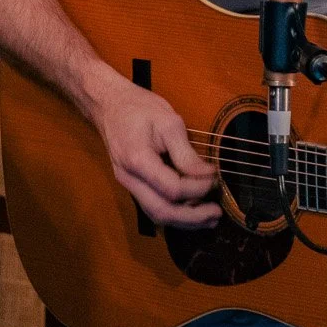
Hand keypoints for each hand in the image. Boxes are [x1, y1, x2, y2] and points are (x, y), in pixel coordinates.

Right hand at [84, 73, 221, 228]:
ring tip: (209, 218)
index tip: (215, 178)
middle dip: (192, 218)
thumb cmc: (139, 108)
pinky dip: (174, 213)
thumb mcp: (168, 122)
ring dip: (184, 221)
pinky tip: (192, 210)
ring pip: (156, 214)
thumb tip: (207, 175)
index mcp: (137, 160)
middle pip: (161, 211)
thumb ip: (186, 153)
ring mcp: (128, 184)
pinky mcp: (132, 185)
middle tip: (216, 213)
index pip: (172, 189)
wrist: (110, 105)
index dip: (197, 188)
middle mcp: (129, 178)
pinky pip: (152, 206)